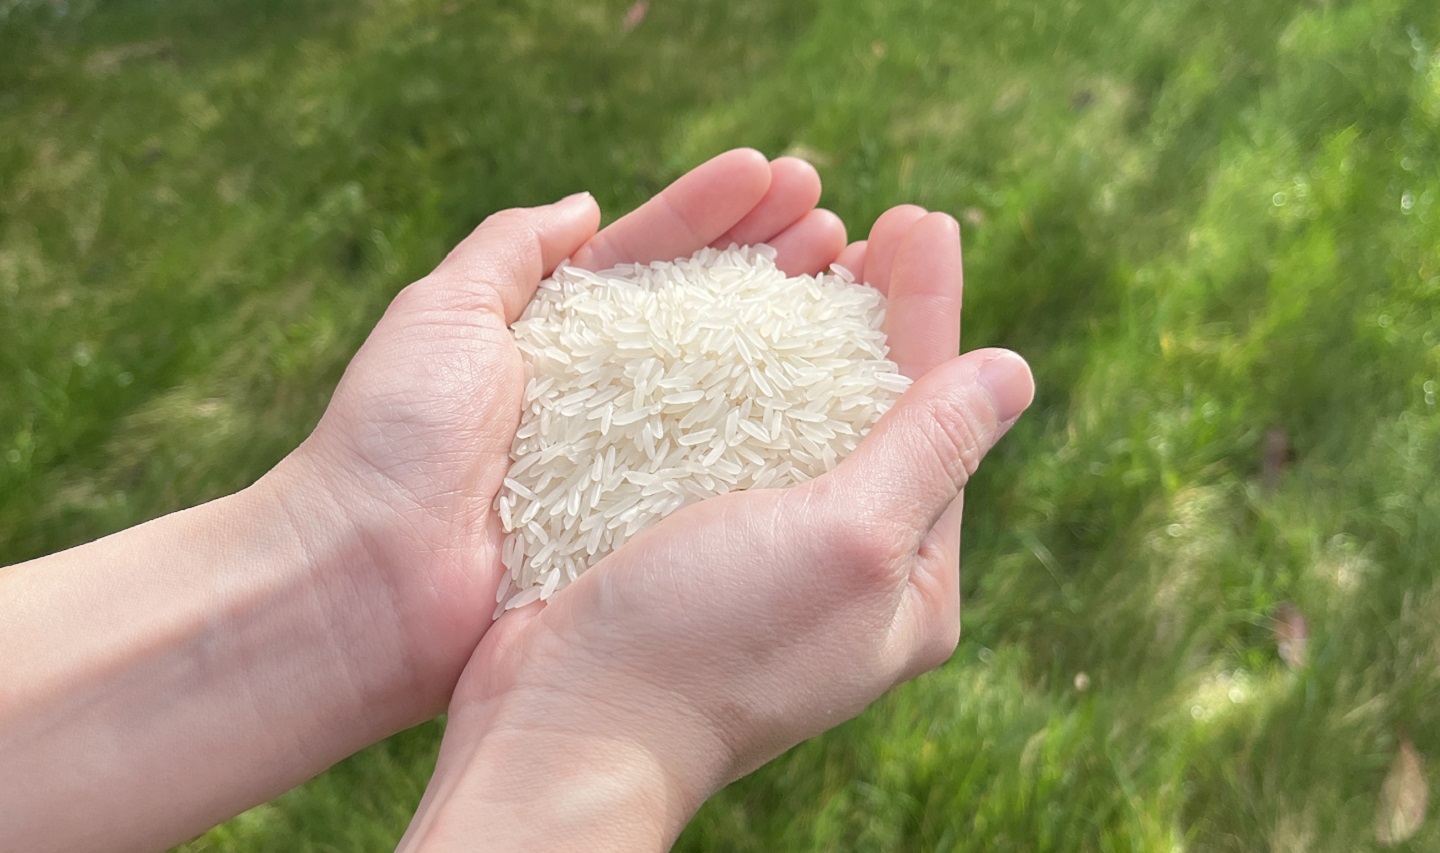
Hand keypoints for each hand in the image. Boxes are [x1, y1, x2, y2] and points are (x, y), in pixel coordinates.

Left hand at [272, 149, 847, 720]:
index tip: (781, 175)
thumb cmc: (395, 437)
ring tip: (850, 279)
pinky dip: (776, 428)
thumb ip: (509, 250)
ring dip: (788, 330)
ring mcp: (628, 461)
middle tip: (838, 223)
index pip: (650, 256)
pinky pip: (721, 470)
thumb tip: (583, 204)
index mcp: (554, 335)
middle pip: (705, 312)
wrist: (367, 581)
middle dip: (770, 260)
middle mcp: (601, 393)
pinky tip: (832, 391)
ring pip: (726, 383)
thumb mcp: (441, 313)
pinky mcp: (643, 525)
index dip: (715, 212)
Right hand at [397, 203, 1035, 849]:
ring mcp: (769, 558)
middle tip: (874, 225)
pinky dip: (737, 373)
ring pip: (801, 420)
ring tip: (805, 250)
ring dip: (806, 333)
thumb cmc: (708, 642)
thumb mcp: (845, 539)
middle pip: (876, 415)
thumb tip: (1013, 371)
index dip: (932, 312)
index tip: (925, 220)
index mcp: (910, 584)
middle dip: (876, 315)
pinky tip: (727, 318)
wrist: (561, 724)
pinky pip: (732, 440)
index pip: (939, 420)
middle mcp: (848, 570)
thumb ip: (928, 450)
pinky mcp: (695, 542)